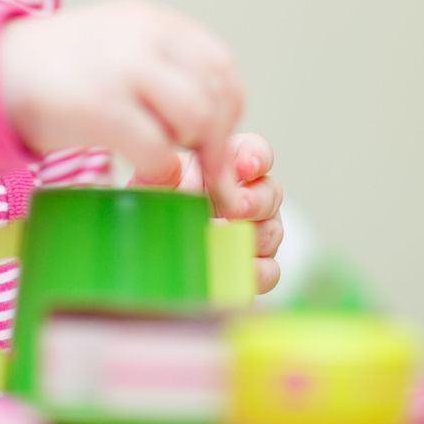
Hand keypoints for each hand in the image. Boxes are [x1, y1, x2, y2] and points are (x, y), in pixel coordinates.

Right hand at [0, 0, 244, 188]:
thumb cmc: (49, 73)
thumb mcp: (112, 47)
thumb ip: (161, 67)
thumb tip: (210, 113)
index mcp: (150, 21)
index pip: (220, 65)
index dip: (227, 110)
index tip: (213, 141)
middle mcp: (142, 37)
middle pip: (216, 93)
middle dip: (215, 139)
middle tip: (201, 169)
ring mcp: (121, 69)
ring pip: (196, 118)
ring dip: (188, 153)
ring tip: (162, 163)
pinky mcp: (99, 107)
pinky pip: (158, 150)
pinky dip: (159, 170)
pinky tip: (140, 172)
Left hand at [135, 132, 282, 293]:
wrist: (150, 251)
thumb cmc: (157, 207)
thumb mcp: (153, 185)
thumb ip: (162, 170)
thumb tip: (163, 160)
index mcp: (226, 168)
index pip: (254, 152)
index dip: (255, 157)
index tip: (245, 167)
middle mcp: (248, 196)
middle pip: (270, 191)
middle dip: (255, 199)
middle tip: (236, 208)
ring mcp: (256, 232)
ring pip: (273, 230)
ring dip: (254, 236)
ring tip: (226, 242)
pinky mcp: (256, 266)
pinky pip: (270, 269)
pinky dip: (257, 271)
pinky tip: (239, 269)